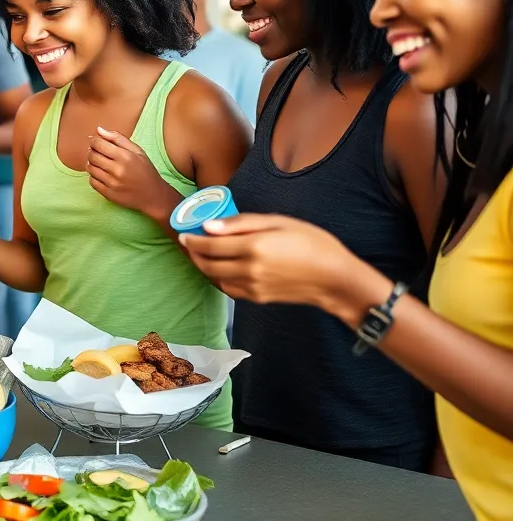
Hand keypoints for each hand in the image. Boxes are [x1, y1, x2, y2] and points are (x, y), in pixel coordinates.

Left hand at [87, 128, 180, 218]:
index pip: (98, 144)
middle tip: (97, 152)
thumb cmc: (145, 170)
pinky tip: (102, 174)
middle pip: (92, 155)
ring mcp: (112, 183)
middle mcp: (117, 170)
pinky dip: (94, 176)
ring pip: (90, 168)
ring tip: (100, 163)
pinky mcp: (108, 194)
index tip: (96, 141)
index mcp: (125, 156)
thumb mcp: (137, 151)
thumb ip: (118, 138)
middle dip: (92, 151)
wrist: (153, 195)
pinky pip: (92, 182)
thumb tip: (99, 130)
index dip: (94, 140)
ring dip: (92, 163)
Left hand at [179, 214, 389, 322]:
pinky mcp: (258, 298)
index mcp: (254, 247)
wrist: (335, 280)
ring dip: (204, 267)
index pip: (210, 246)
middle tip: (189, 243)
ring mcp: (253, 287)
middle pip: (207, 264)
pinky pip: (229, 289)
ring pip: (215, 278)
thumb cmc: (313, 243)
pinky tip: (223, 268)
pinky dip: (219, 278)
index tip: (185, 233)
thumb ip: (243, 223)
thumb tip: (210, 226)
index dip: (192, 240)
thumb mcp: (280, 222)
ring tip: (203, 254)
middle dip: (193, 254)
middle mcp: (249, 269)